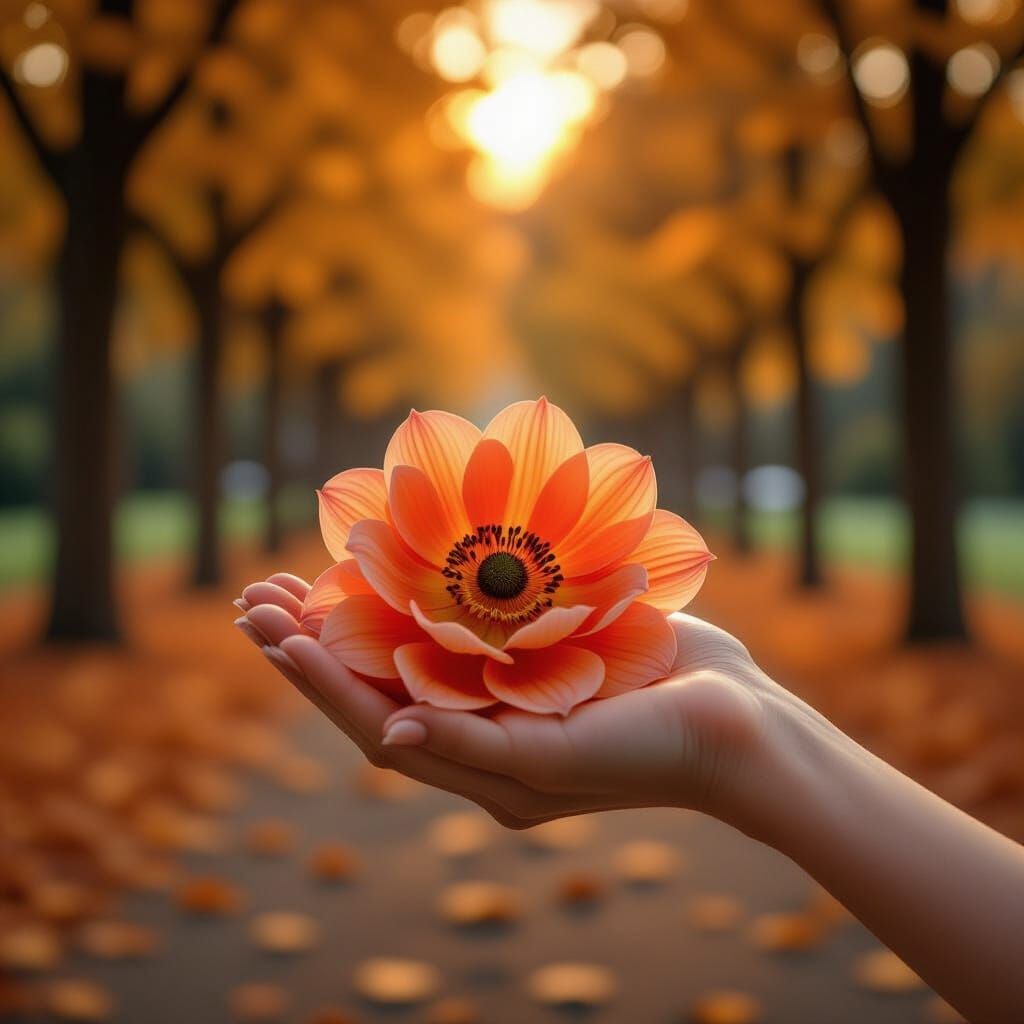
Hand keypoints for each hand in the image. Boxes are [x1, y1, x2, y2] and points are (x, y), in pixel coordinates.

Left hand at [234, 572, 817, 835]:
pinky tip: (383, 563)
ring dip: (352, 615)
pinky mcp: (534, 651)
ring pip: (409, 650)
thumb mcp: (564, 759)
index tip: (271, 631)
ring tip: (293, 579)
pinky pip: (458, 621)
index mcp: (481, 769)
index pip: (377, 724)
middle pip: (379, 686)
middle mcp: (483, 729)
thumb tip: (388, 738)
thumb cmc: (658, 751)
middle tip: (255, 599)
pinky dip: (414, 595)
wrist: (738, 724)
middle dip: (315, 645)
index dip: (320, 679)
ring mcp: (506, 689)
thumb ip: (477, 749)